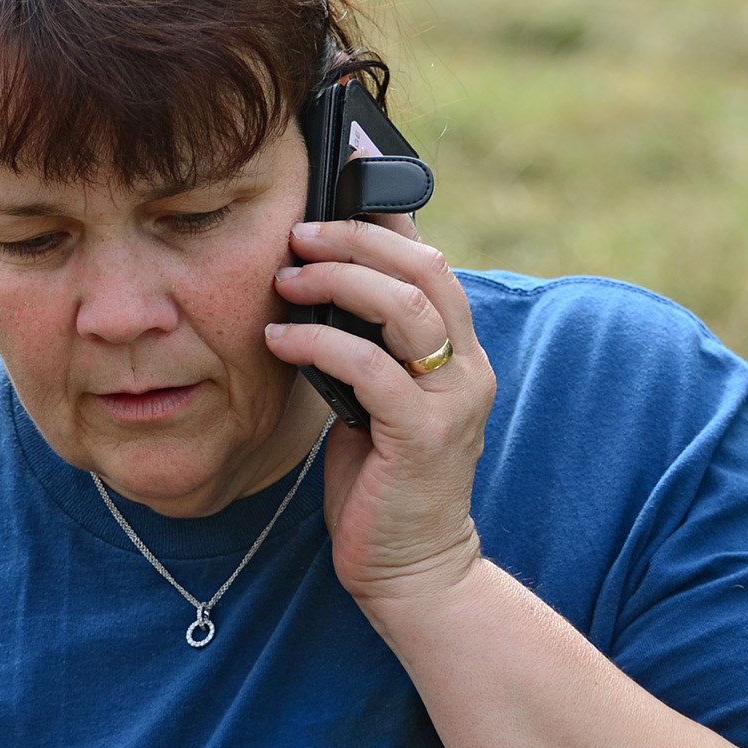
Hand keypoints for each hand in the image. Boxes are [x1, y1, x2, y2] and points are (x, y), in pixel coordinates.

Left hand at [264, 218, 495, 610]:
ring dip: (337, 281)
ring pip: (404, 306)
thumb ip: (363, 346)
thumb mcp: (372, 399)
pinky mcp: (423, 435)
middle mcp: (466, 367)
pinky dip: (319, 344)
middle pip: (424, 268)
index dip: (387, 215)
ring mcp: (452, 399)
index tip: (340, 178)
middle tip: (297, 234)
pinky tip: (280, 340)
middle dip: (356, 239)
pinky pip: (370, 366)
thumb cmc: (382, 483)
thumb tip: (314, 285)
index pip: (430, 260)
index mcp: (457, 352)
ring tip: (285, 279)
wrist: (411, 569)